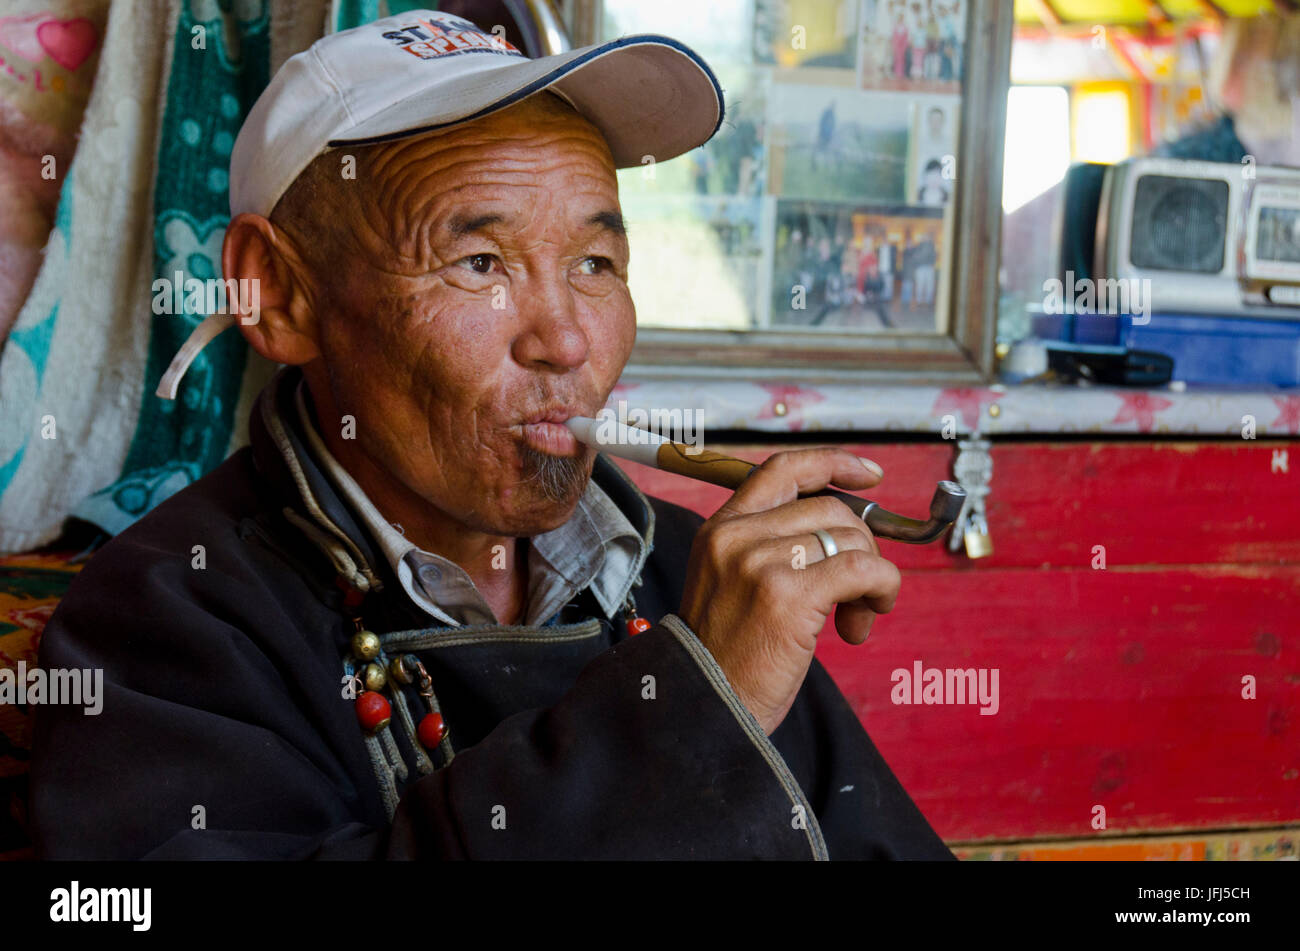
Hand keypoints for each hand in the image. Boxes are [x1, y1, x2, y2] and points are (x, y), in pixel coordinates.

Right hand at [677, 448, 900, 734]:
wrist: (704, 708)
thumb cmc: (727, 658)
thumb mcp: (733, 586)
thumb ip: (776, 549)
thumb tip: (848, 531)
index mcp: (720, 530)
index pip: (783, 469)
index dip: (833, 464)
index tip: (869, 474)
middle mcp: (736, 538)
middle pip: (830, 508)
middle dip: (860, 546)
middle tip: (857, 593)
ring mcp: (760, 563)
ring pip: (851, 539)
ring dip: (871, 580)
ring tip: (852, 620)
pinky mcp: (788, 595)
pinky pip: (863, 570)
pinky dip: (881, 591)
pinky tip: (861, 623)